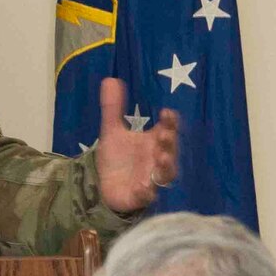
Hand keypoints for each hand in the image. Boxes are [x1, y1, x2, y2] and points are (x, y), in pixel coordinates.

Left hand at [91, 77, 179, 213]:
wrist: (105, 186)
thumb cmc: (118, 158)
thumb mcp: (112, 131)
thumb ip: (113, 108)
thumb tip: (109, 79)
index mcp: (154, 142)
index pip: (167, 129)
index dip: (170, 122)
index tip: (166, 112)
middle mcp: (157, 159)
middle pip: (170, 150)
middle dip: (169, 142)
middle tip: (164, 134)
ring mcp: (151, 179)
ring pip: (165, 174)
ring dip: (166, 166)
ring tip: (162, 158)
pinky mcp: (141, 196)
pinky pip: (148, 196)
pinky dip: (146, 193)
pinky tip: (142, 188)